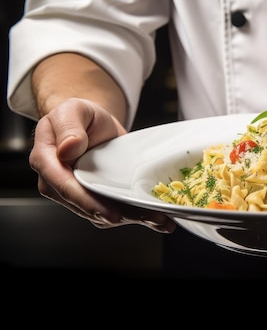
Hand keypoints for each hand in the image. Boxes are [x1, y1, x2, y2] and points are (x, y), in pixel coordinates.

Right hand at [29, 98, 176, 232]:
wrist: (92, 123)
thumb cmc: (80, 116)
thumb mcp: (74, 110)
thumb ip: (69, 127)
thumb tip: (67, 149)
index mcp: (46, 160)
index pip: (64, 187)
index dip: (87, 202)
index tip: (110, 214)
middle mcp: (58, 182)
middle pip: (85, 206)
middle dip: (115, 215)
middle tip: (145, 218)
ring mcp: (77, 192)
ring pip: (100, 213)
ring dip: (130, 218)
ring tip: (157, 220)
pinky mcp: (95, 196)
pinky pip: (111, 209)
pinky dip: (133, 214)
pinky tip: (154, 217)